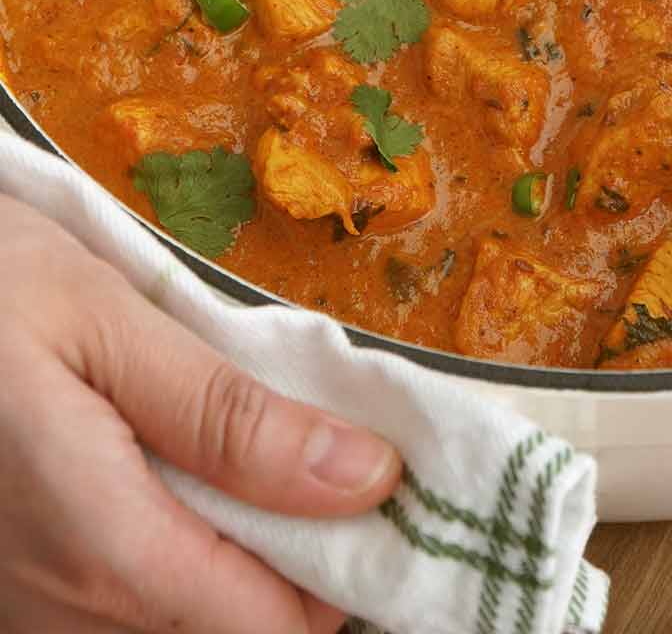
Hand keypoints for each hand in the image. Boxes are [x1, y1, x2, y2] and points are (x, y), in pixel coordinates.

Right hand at [0, 196, 399, 632]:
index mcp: (108, 551)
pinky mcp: (10, 600)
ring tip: (252, 453)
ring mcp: (29, 617)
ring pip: (176, 627)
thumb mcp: (104, 322)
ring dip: (235, 557)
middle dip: (298, 559)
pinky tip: (175, 476)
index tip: (382, 482)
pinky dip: (172, 557)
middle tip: (324, 452)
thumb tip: (365, 477)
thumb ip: (230, 416)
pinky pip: (118, 610)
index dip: (352, 568)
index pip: (281, 630)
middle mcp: (65, 616)